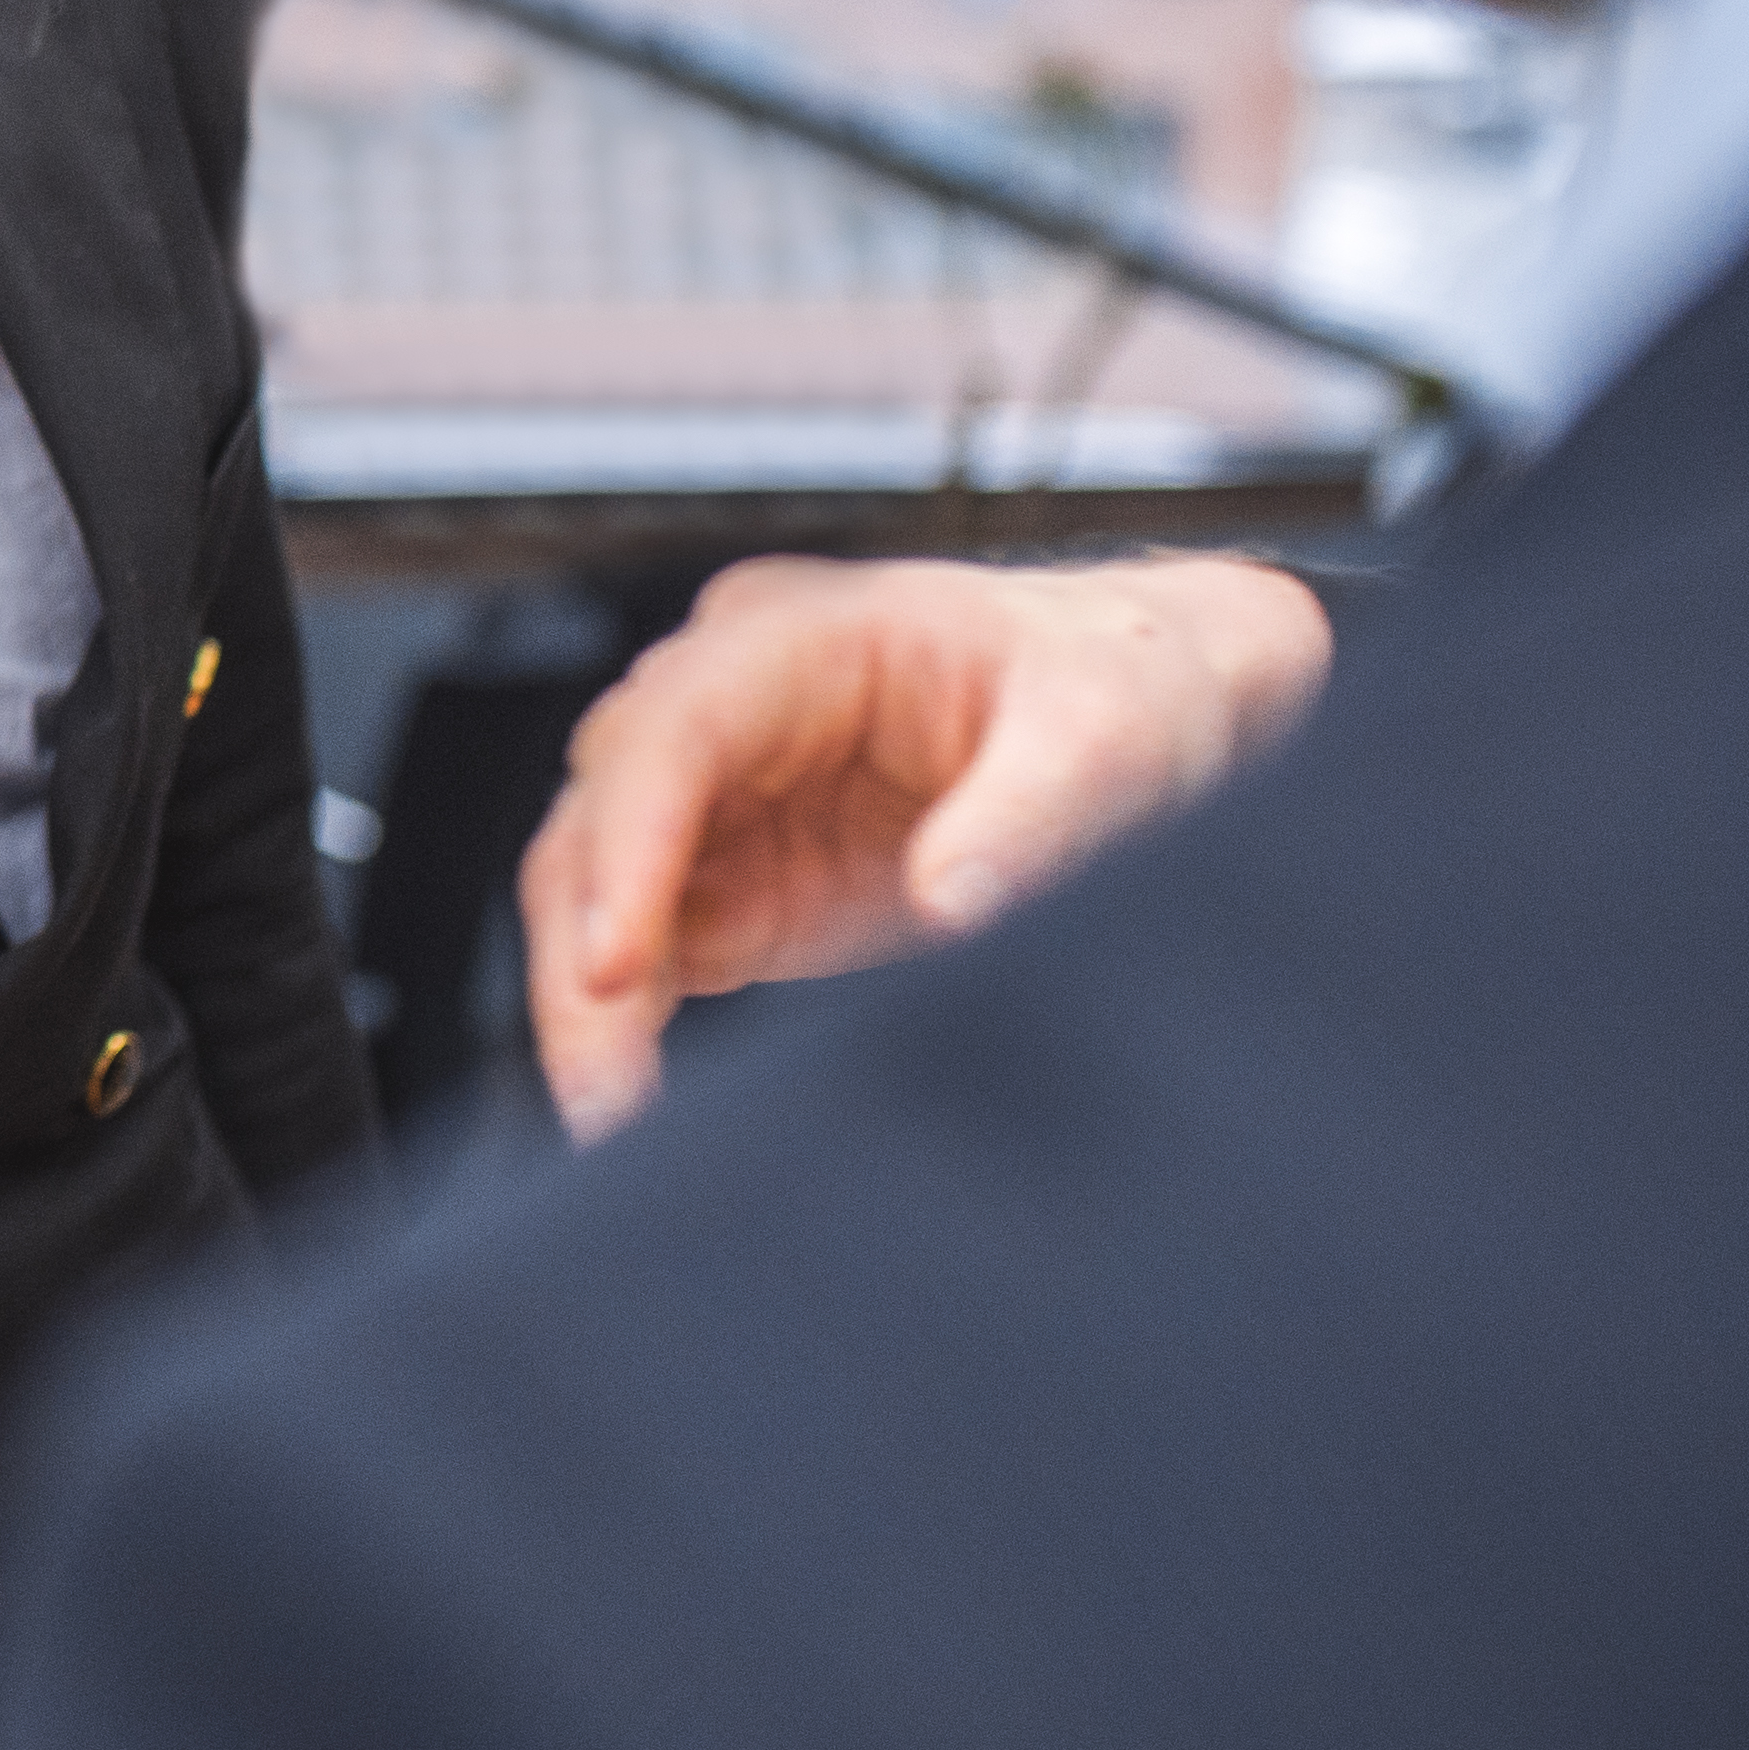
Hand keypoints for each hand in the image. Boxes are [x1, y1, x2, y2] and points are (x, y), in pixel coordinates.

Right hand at [518, 552, 1332, 1142]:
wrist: (1165, 703)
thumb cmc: (1126, 681)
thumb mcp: (1105, 738)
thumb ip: (1028, 817)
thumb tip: (954, 904)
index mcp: (810, 634)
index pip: (672, 729)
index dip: (625, 845)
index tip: (614, 965)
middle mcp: (739, 700)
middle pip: (598, 816)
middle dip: (583, 954)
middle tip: (606, 1089)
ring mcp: (729, 789)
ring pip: (594, 888)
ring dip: (589, 1002)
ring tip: (614, 1115)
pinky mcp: (740, 875)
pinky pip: (644, 945)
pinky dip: (624, 1020)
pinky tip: (634, 1097)